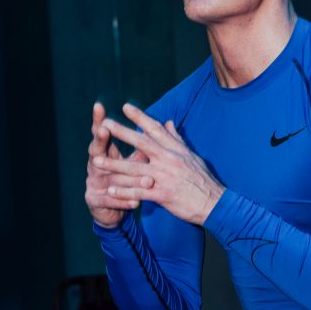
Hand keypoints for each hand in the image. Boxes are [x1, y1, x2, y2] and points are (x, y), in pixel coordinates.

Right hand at [85, 101, 150, 227]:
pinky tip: (136, 202)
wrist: (109, 210)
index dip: (99, 121)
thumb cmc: (122, 181)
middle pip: (96, 151)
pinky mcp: (95, 201)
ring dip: (126, 176)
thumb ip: (142, 147)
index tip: (98, 106)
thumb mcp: (131, 163)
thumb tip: (156, 126)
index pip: (101, 135)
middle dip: (100, 140)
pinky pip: (110, 200)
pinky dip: (123, 200)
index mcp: (103, 155)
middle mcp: (94, 166)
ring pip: (110, 178)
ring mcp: (92, 183)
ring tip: (144, 177)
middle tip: (104, 130)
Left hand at [95, 103, 224, 225]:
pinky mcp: (163, 194)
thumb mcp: (191, 156)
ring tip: (96, 161)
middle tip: (104, 125)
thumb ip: (176, 139)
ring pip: (135, 169)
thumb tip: (168, 122)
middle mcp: (169, 159)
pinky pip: (139, 191)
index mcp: (175, 149)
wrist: (214, 203)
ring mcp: (165, 177)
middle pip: (142, 143)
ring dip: (114, 165)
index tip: (126, 106)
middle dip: (121, 133)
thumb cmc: (203, 179)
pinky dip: (124, 192)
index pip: (156, 129)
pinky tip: (110, 190)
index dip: (140, 117)